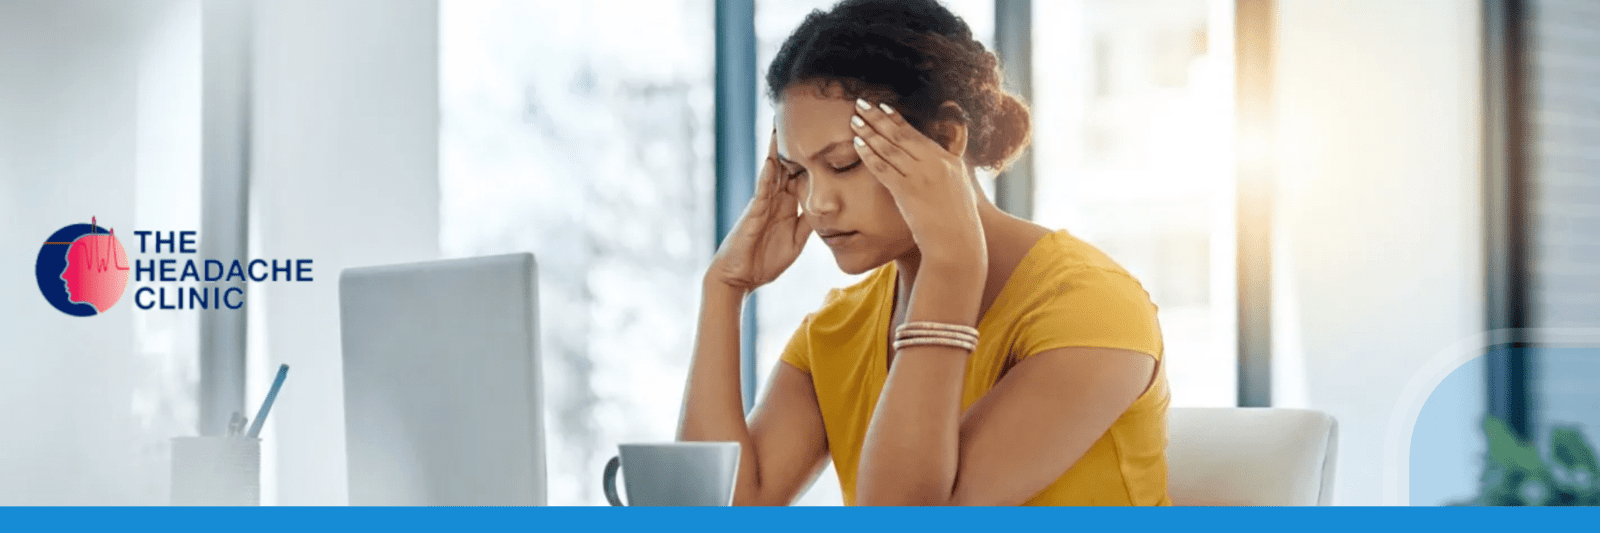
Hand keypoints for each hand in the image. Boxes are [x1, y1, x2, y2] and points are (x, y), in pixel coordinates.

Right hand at [705, 128, 812, 293]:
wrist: (739, 278)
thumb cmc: (764, 261)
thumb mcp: (796, 242)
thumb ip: (808, 224)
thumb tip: (825, 210)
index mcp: (786, 205)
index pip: (800, 175)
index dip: (811, 156)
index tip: (822, 136)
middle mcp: (774, 199)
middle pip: (786, 164)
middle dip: (792, 141)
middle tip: (799, 114)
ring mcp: (762, 203)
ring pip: (772, 170)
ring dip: (776, 148)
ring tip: (780, 124)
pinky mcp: (753, 213)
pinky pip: (761, 191)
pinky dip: (768, 175)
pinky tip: (773, 160)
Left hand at [849, 98, 984, 263]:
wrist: (958, 245)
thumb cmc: (958, 224)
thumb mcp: (960, 191)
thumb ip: (948, 172)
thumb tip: (942, 163)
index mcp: (949, 161)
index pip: (918, 134)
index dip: (897, 119)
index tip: (882, 107)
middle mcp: (936, 164)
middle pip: (901, 135)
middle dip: (878, 117)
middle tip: (861, 103)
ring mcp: (922, 176)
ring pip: (890, 148)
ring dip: (869, 132)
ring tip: (854, 120)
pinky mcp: (908, 191)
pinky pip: (884, 168)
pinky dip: (869, 154)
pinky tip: (857, 144)